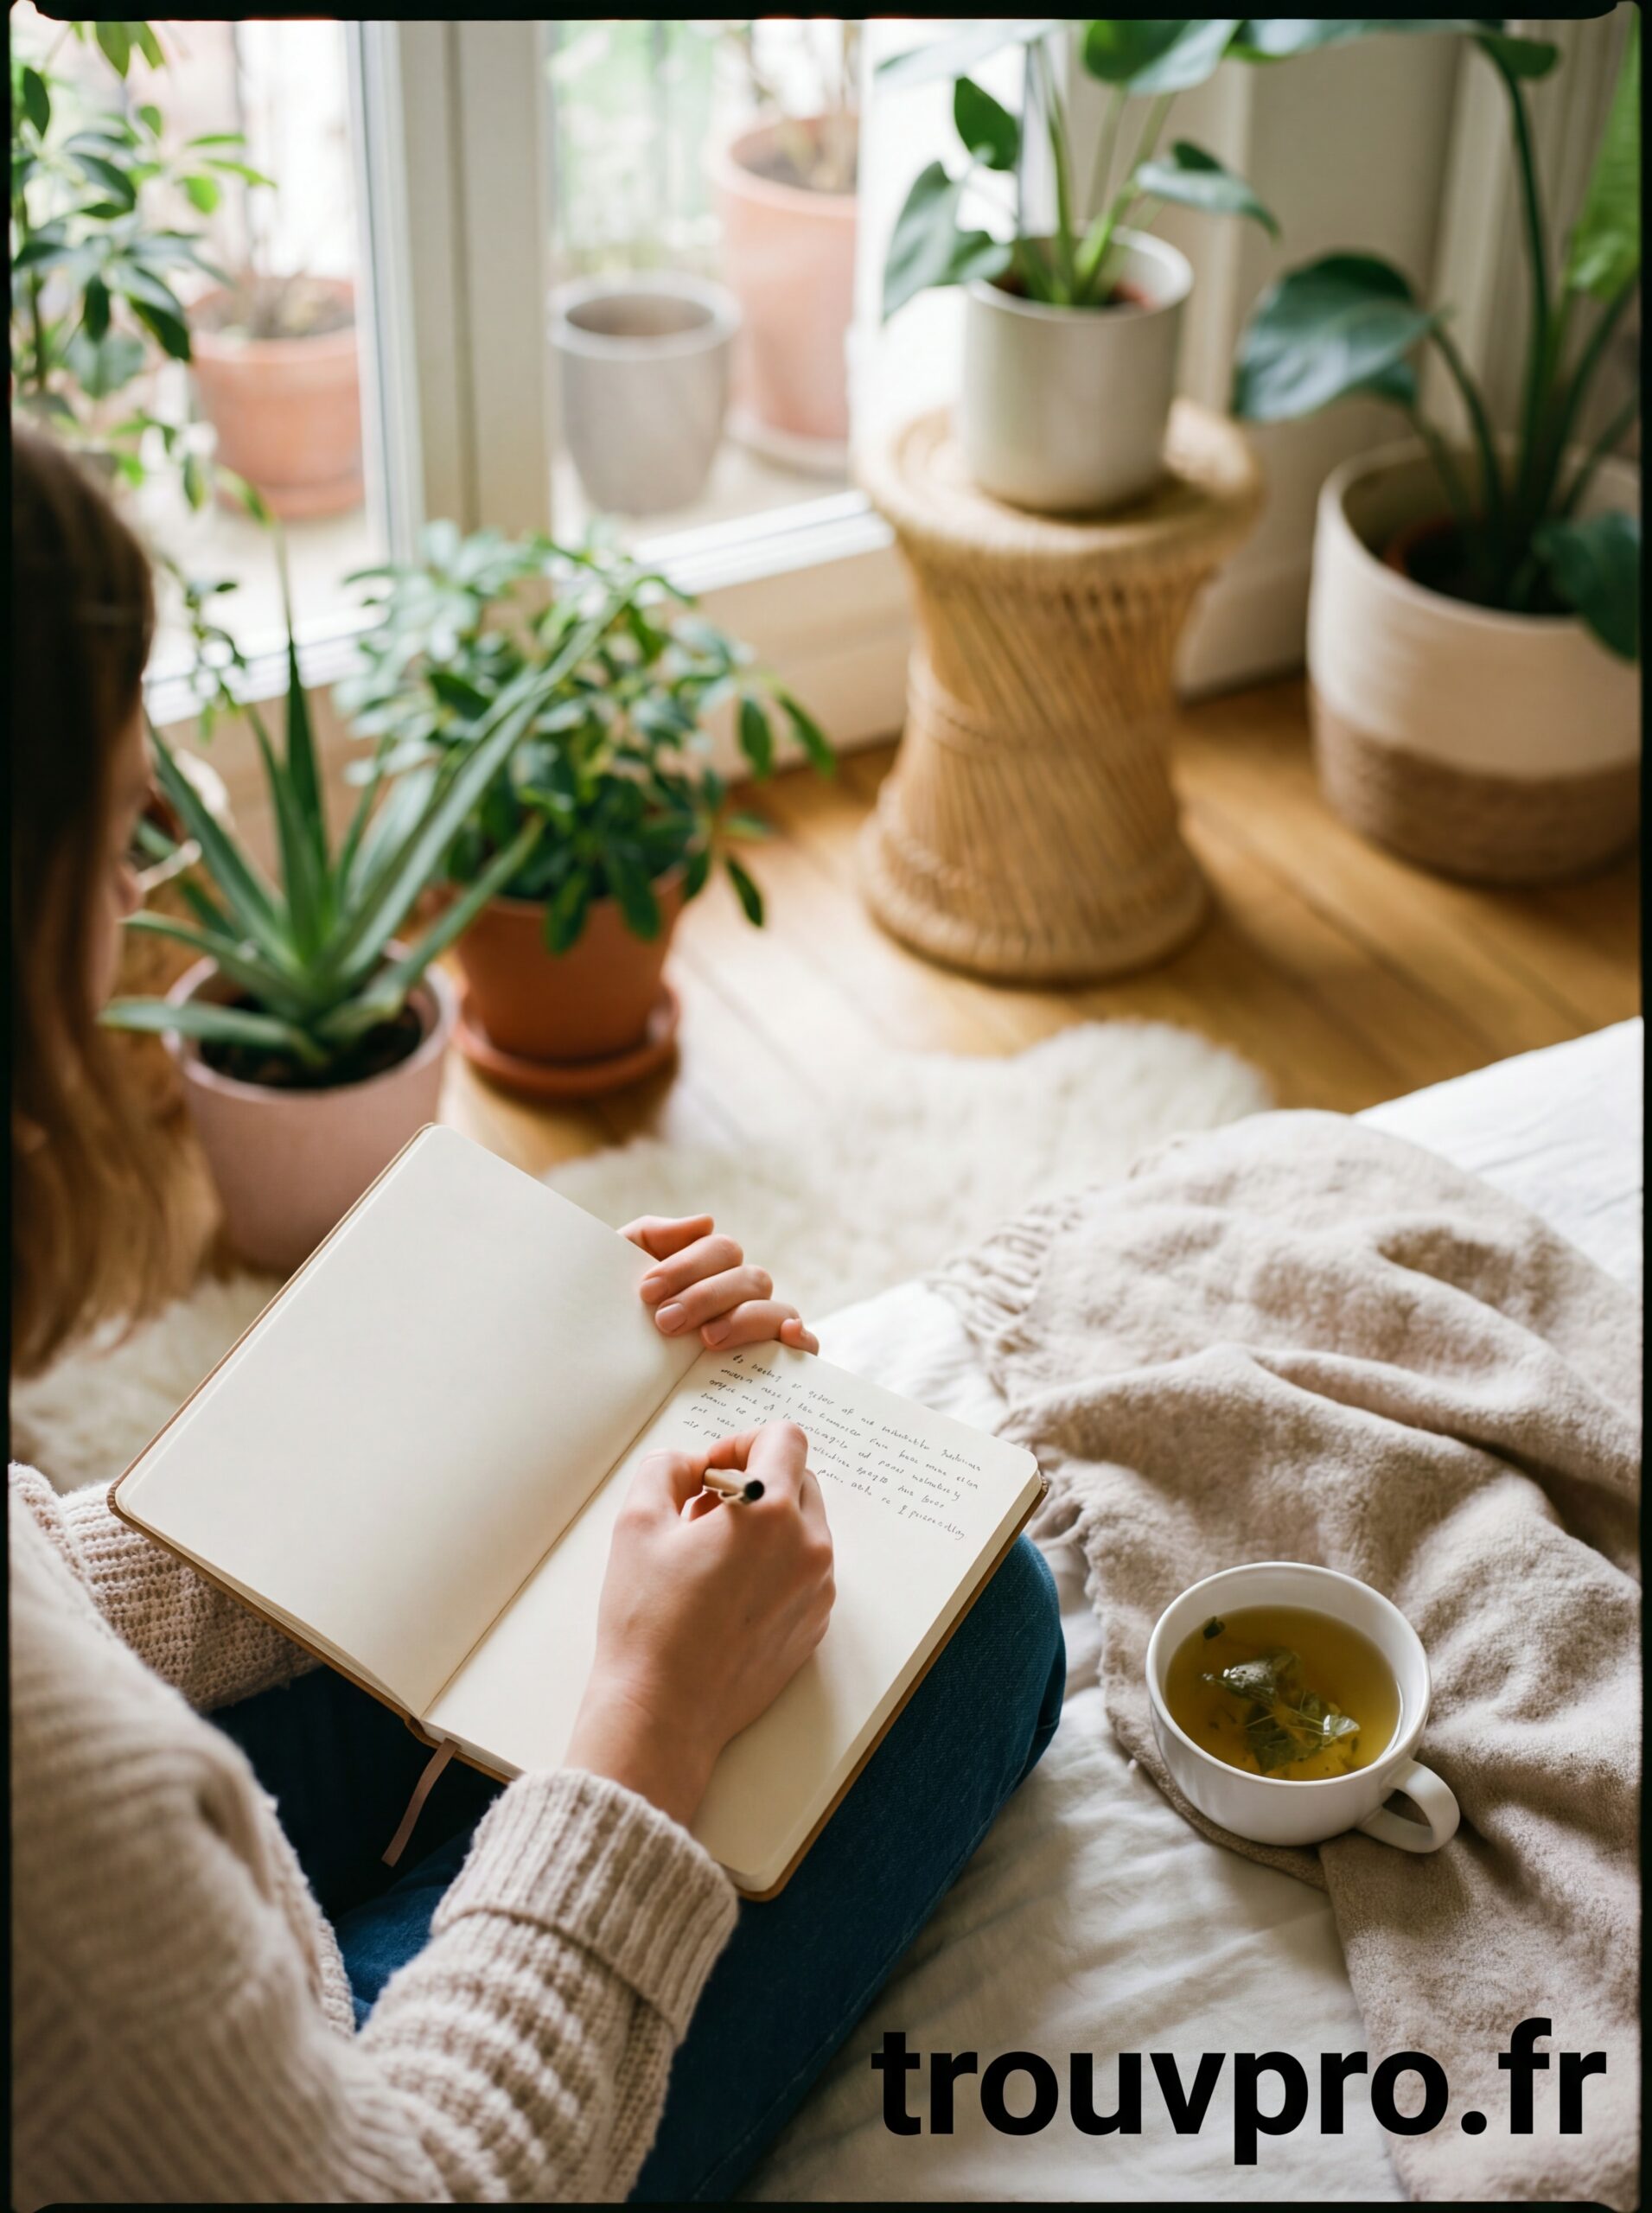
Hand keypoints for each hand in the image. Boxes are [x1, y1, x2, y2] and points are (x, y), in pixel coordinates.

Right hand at [564, 1422, 834, 1828]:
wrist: (662, 1711)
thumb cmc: (647, 1622)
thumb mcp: (637, 1522)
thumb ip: (668, 1468)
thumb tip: (694, 1466)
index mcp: (770, 1513)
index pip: (784, 1438)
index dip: (742, 1441)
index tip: (712, 1470)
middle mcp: (808, 1548)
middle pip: (798, 1480)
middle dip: (752, 1484)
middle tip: (701, 1517)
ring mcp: (817, 1592)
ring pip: (802, 1529)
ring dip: (764, 1527)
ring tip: (710, 1560)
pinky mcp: (814, 1627)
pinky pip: (804, 1573)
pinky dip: (774, 1568)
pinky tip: (726, 1596)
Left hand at [621, 1212, 818, 1353]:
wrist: (603, 1374)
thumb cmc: (615, 1318)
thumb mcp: (619, 1273)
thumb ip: (650, 1236)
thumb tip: (705, 1222)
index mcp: (710, 1270)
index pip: (720, 1250)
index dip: (686, 1266)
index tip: (647, 1291)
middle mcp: (742, 1296)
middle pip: (748, 1278)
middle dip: (706, 1296)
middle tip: (666, 1321)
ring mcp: (762, 1329)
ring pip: (776, 1308)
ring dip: (744, 1319)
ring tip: (707, 1339)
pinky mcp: (779, 1364)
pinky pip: (805, 1345)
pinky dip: (803, 1337)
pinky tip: (787, 1336)